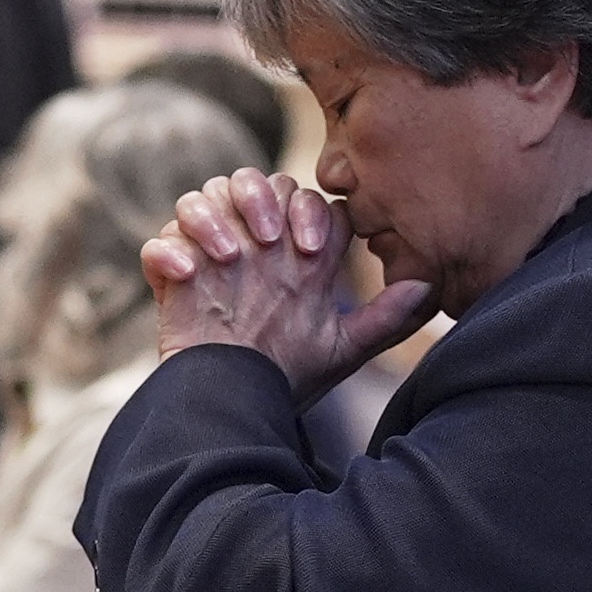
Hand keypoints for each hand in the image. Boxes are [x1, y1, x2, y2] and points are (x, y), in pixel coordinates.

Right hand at [143, 165, 434, 403]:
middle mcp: (254, 248)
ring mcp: (211, 257)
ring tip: (230, 257)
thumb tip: (429, 288)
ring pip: (204, 196)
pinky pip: (161, 241)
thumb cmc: (290, 378)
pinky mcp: (173, 276)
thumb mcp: (343, 349)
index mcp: (295, 256)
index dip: (312, 212)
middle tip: (269, 240)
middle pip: (256, 183)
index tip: (314, 251)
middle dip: (262, 198)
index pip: (307, 201)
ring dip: (215, 215)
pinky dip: (171, 250)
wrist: (235, 409)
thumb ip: (386, 319)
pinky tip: (190, 276)